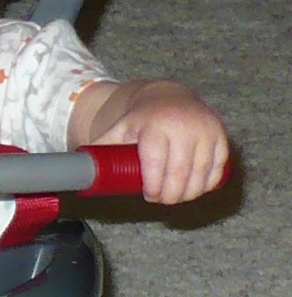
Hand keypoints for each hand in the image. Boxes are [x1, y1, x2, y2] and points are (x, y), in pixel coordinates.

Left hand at [82, 81, 229, 203]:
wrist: (168, 96)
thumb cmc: (139, 120)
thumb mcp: (118, 129)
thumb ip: (100, 149)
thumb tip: (76, 172)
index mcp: (156, 126)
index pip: (157, 165)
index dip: (154, 187)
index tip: (149, 196)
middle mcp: (184, 126)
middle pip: (180, 173)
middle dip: (171, 194)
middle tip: (162, 200)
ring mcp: (206, 130)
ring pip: (202, 173)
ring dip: (190, 192)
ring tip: (177, 197)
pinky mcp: (221, 134)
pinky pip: (219, 167)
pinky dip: (208, 182)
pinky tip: (197, 188)